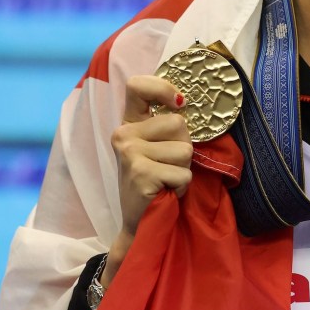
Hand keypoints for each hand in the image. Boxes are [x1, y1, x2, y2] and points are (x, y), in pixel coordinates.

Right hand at [112, 75, 193, 238]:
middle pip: (179, 123)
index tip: (177, 102)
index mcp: (128, 124)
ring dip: (183, 169)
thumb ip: (166, 123)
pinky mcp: (141, 173)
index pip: (137, 86)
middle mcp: (124, 135)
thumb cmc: (154, 180)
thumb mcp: (157, 146)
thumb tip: (183, 102)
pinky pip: (183, 173)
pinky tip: (165, 192)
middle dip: (183, 146)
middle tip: (167, 165)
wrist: (140, 222)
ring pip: (185, 149)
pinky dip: (181, 186)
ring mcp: (130, 154)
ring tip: (165, 179)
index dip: (162, 87)